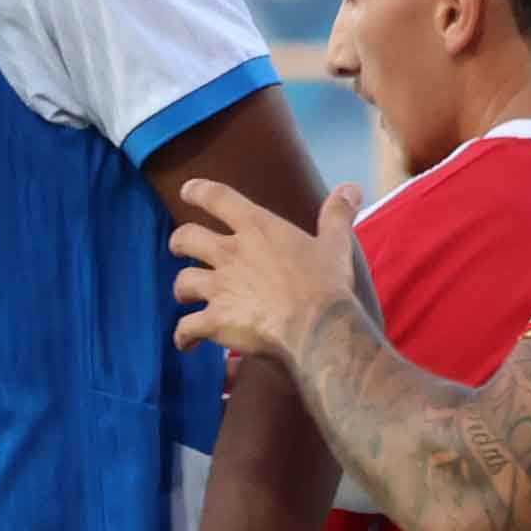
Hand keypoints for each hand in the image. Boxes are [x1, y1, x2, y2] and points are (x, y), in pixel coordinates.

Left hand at [170, 178, 363, 368]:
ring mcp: (219, 287)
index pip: (219, 198)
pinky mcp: (215, 321)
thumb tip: (351, 188)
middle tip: (179, 248)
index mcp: (258, 228)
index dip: (199, 191)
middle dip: (179, 243)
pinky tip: (186, 342)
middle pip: (186, 237)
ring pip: (182, 282)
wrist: (318, 328)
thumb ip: (337, 214)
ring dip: (183, 290)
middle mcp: (231, 253)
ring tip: (187, 298)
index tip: (187, 190)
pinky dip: (183, 336)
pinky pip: (185, 328)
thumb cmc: (327, 285)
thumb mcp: (335, 244)